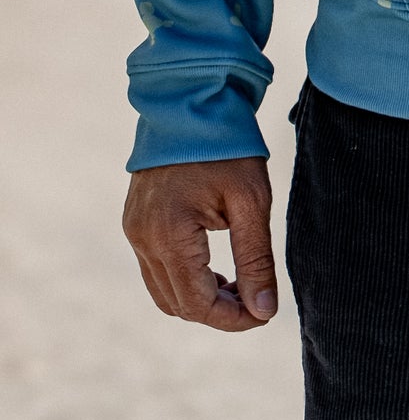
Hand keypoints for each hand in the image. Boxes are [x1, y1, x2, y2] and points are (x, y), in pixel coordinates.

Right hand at [123, 156, 276, 329]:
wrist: (192, 99)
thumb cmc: (227, 145)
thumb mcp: (252, 200)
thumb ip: (256, 259)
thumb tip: (264, 311)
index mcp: (169, 235)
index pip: (198, 304)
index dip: (233, 320)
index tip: (264, 315)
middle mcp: (142, 238)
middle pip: (178, 305)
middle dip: (219, 312)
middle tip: (257, 300)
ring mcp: (134, 230)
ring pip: (164, 292)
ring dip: (200, 298)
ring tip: (239, 282)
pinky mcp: (135, 222)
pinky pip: (155, 269)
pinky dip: (184, 278)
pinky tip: (215, 266)